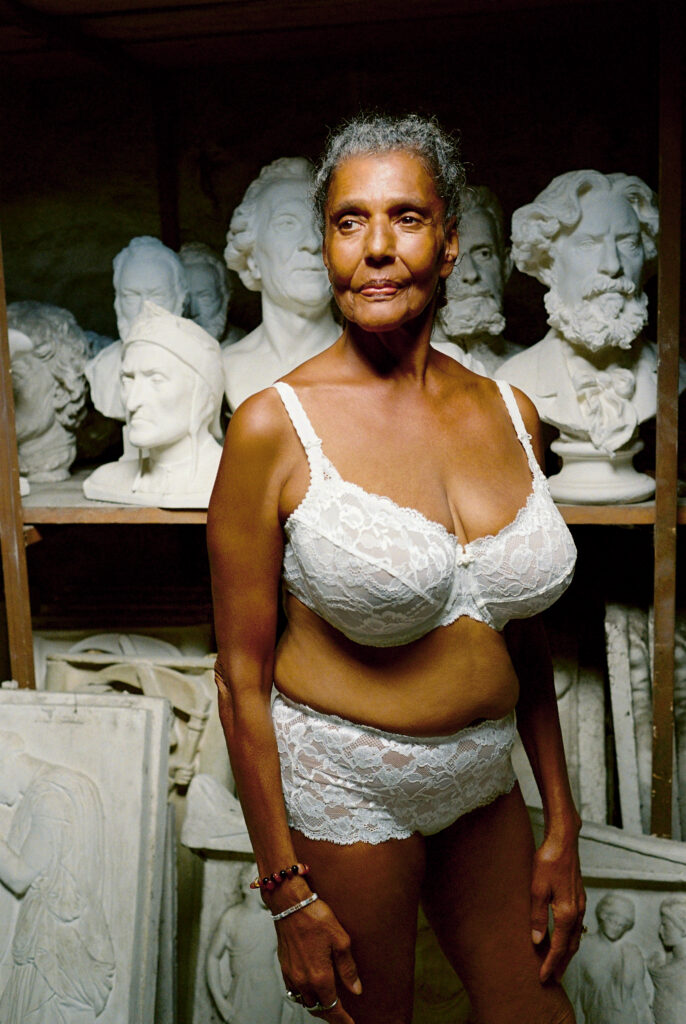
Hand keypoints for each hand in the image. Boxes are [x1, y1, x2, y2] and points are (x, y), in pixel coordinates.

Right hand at [277, 897, 361, 1022]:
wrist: (290, 904)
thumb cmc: (316, 917)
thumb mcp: (341, 940)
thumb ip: (348, 969)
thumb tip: (355, 990)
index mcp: (320, 976)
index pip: (332, 1008)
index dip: (342, 1020)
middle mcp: (303, 980)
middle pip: (317, 1008)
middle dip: (330, 1015)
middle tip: (341, 1016)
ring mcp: (291, 975)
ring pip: (304, 1001)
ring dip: (316, 1005)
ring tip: (328, 1004)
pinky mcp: (284, 967)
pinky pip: (294, 991)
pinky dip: (304, 996)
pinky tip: (311, 989)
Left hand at [530, 830, 585, 983]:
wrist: (563, 841)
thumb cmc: (548, 861)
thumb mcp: (537, 888)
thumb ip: (537, 915)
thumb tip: (538, 940)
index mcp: (567, 913)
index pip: (560, 947)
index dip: (551, 963)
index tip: (543, 977)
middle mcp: (578, 912)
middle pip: (572, 946)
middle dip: (562, 963)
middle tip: (553, 979)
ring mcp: (580, 905)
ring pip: (576, 937)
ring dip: (568, 953)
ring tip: (558, 963)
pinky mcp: (579, 897)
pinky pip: (577, 926)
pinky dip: (571, 939)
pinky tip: (564, 938)